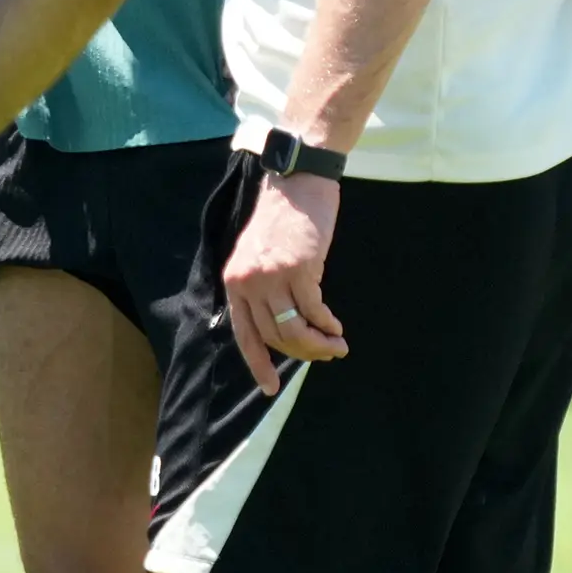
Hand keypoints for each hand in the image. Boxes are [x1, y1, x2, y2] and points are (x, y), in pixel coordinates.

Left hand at [222, 171, 347, 393]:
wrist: (296, 184)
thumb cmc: (283, 221)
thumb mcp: (257, 257)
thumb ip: (262, 289)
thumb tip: (284, 327)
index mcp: (234, 283)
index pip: (243, 334)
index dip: (257, 364)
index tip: (269, 388)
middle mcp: (248, 283)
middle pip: (274, 337)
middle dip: (302, 354)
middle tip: (327, 356)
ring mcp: (272, 277)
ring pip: (294, 329)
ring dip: (319, 343)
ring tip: (337, 346)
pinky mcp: (299, 269)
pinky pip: (314, 310)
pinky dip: (327, 324)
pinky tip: (336, 327)